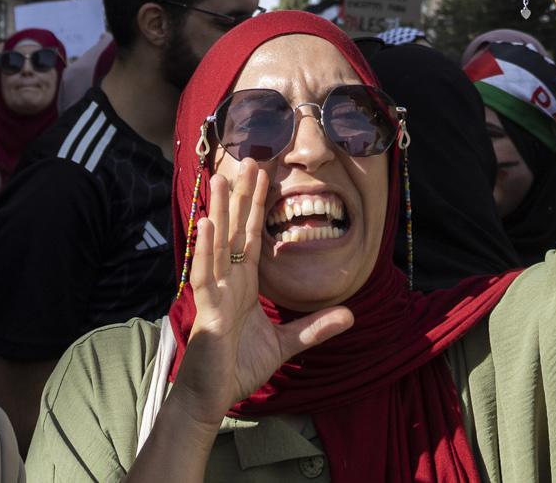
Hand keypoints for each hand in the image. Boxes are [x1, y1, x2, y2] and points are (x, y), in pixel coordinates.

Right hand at [168, 170, 351, 427]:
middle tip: (246, 159)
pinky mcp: (207, 310)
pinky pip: (205, 275)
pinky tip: (207, 225)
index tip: (262, 175)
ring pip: (217, 244)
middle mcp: (228, 282)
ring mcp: (215, 293)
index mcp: (243, 285)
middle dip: (240, 197)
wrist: (213, 397)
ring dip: (218, 211)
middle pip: (235, 231)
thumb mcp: (286, 344)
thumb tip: (350, 315)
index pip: (252, 238)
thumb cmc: (239, 368)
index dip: (257, 207)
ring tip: (219, 179)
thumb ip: (314, 328)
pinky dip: (206, 250)